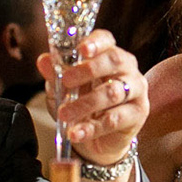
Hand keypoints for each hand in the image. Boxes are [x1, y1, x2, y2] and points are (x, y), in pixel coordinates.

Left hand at [36, 30, 146, 175]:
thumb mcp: (63, 90)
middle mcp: (127, 69)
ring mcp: (136, 90)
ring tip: (64, 114)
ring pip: (112, 92)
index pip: (106, 40)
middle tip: (66, 81)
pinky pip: (114, 119)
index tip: (81, 49)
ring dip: (84, 104)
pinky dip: (91, 127)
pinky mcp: (137, 114)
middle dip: (89, 69)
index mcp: (108, 55)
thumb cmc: (81, 107)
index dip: (95, 42)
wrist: (96, 141)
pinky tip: (76, 132)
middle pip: (114, 60)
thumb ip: (55, 75)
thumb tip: (44, 60)